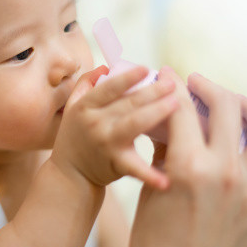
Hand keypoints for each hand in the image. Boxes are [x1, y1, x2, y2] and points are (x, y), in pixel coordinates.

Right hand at [51, 65, 178, 188]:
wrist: (69, 174)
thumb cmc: (76, 136)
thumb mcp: (73, 107)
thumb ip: (86, 83)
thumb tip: (106, 67)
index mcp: (85, 107)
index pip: (108, 88)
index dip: (127, 78)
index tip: (145, 68)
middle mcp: (95, 123)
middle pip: (128, 103)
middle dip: (152, 91)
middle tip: (173, 83)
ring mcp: (106, 144)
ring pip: (135, 124)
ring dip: (157, 113)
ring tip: (176, 103)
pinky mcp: (116, 164)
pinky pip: (136, 168)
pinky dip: (151, 174)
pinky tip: (167, 179)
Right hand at [129, 67, 246, 246]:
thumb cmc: (154, 245)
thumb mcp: (151, 191)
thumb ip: (165, 152)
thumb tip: (169, 123)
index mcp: (188, 168)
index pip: (182, 110)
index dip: (172, 86)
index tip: (168, 76)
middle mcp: (226, 172)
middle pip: (226, 107)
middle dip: (207, 87)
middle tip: (194, 83)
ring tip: (233, 102)